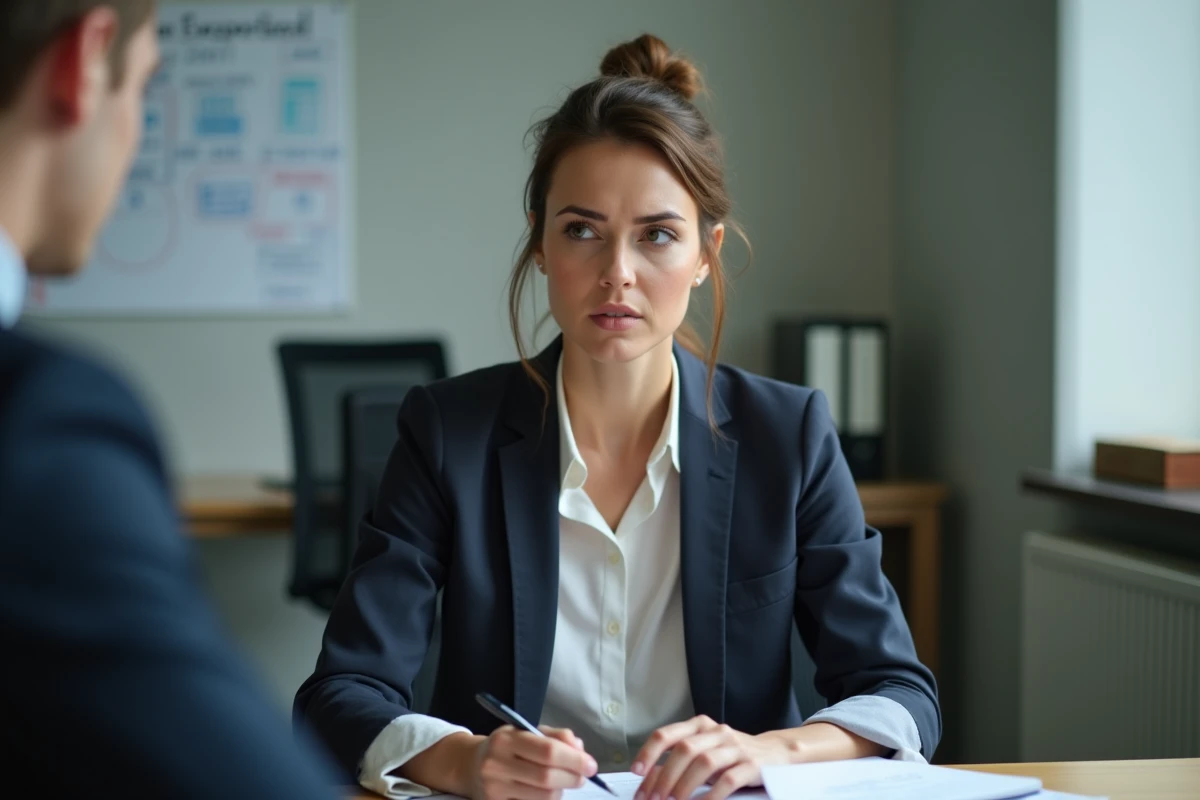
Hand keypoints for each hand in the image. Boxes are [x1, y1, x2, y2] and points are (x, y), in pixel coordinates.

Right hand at [469, 725, 598, 799]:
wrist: (470, 765)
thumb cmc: (507, 747)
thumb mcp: (527, 731)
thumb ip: (556, 736)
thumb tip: (579, 749)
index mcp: (506, 739)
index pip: (548, 751)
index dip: (575, 760)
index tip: (591, 765)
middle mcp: (496, 764)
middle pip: (547, 778)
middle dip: (573, 778)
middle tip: (583, 776)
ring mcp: (494, 789)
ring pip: (543, 797)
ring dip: (561, 790)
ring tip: (562, 782)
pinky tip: (546, 792)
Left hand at [631, 716, 786, 799]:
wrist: (775, 754)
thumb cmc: (731, 756)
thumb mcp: (704, 754)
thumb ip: (679, 763)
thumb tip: (648, 781)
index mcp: (699, 726)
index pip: (666, 734)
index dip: (648, 753)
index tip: (636, 772)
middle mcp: (716, 732)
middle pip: (684, 749)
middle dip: (665, 776)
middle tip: (654, 799)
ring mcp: (735, 746)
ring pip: (704, 762)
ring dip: (684, 785)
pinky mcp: (752, 764)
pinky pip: (728, 779)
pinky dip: (711, 795)